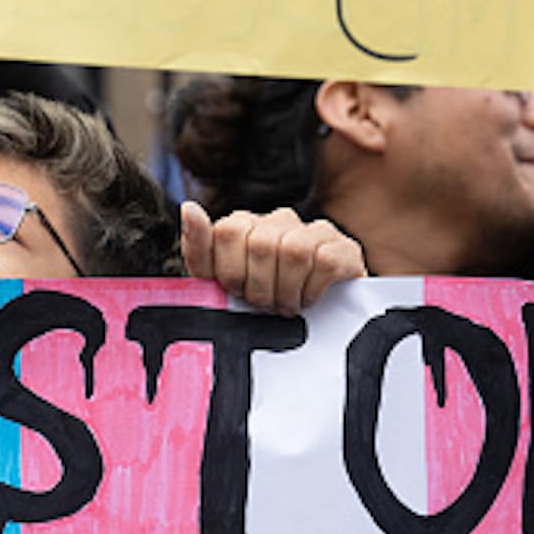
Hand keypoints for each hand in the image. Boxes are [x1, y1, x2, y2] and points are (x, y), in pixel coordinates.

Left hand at [181, 202, 365, 315]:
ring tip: (287, 305)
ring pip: (294, 250)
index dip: (231, 273)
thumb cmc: (260, 301)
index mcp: (244, 225)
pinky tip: (309, 299)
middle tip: (266, 306)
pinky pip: (326, 262)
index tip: (238, 292)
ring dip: (287, 291)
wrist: (315, 324)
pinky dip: (312, 290)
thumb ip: (199, 248)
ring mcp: (314, 231)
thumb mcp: (218, 284)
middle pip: (260, 244)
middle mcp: (279, 220)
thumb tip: (189, 208)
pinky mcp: (344, 248)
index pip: (226, 231)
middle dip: (260, 288)